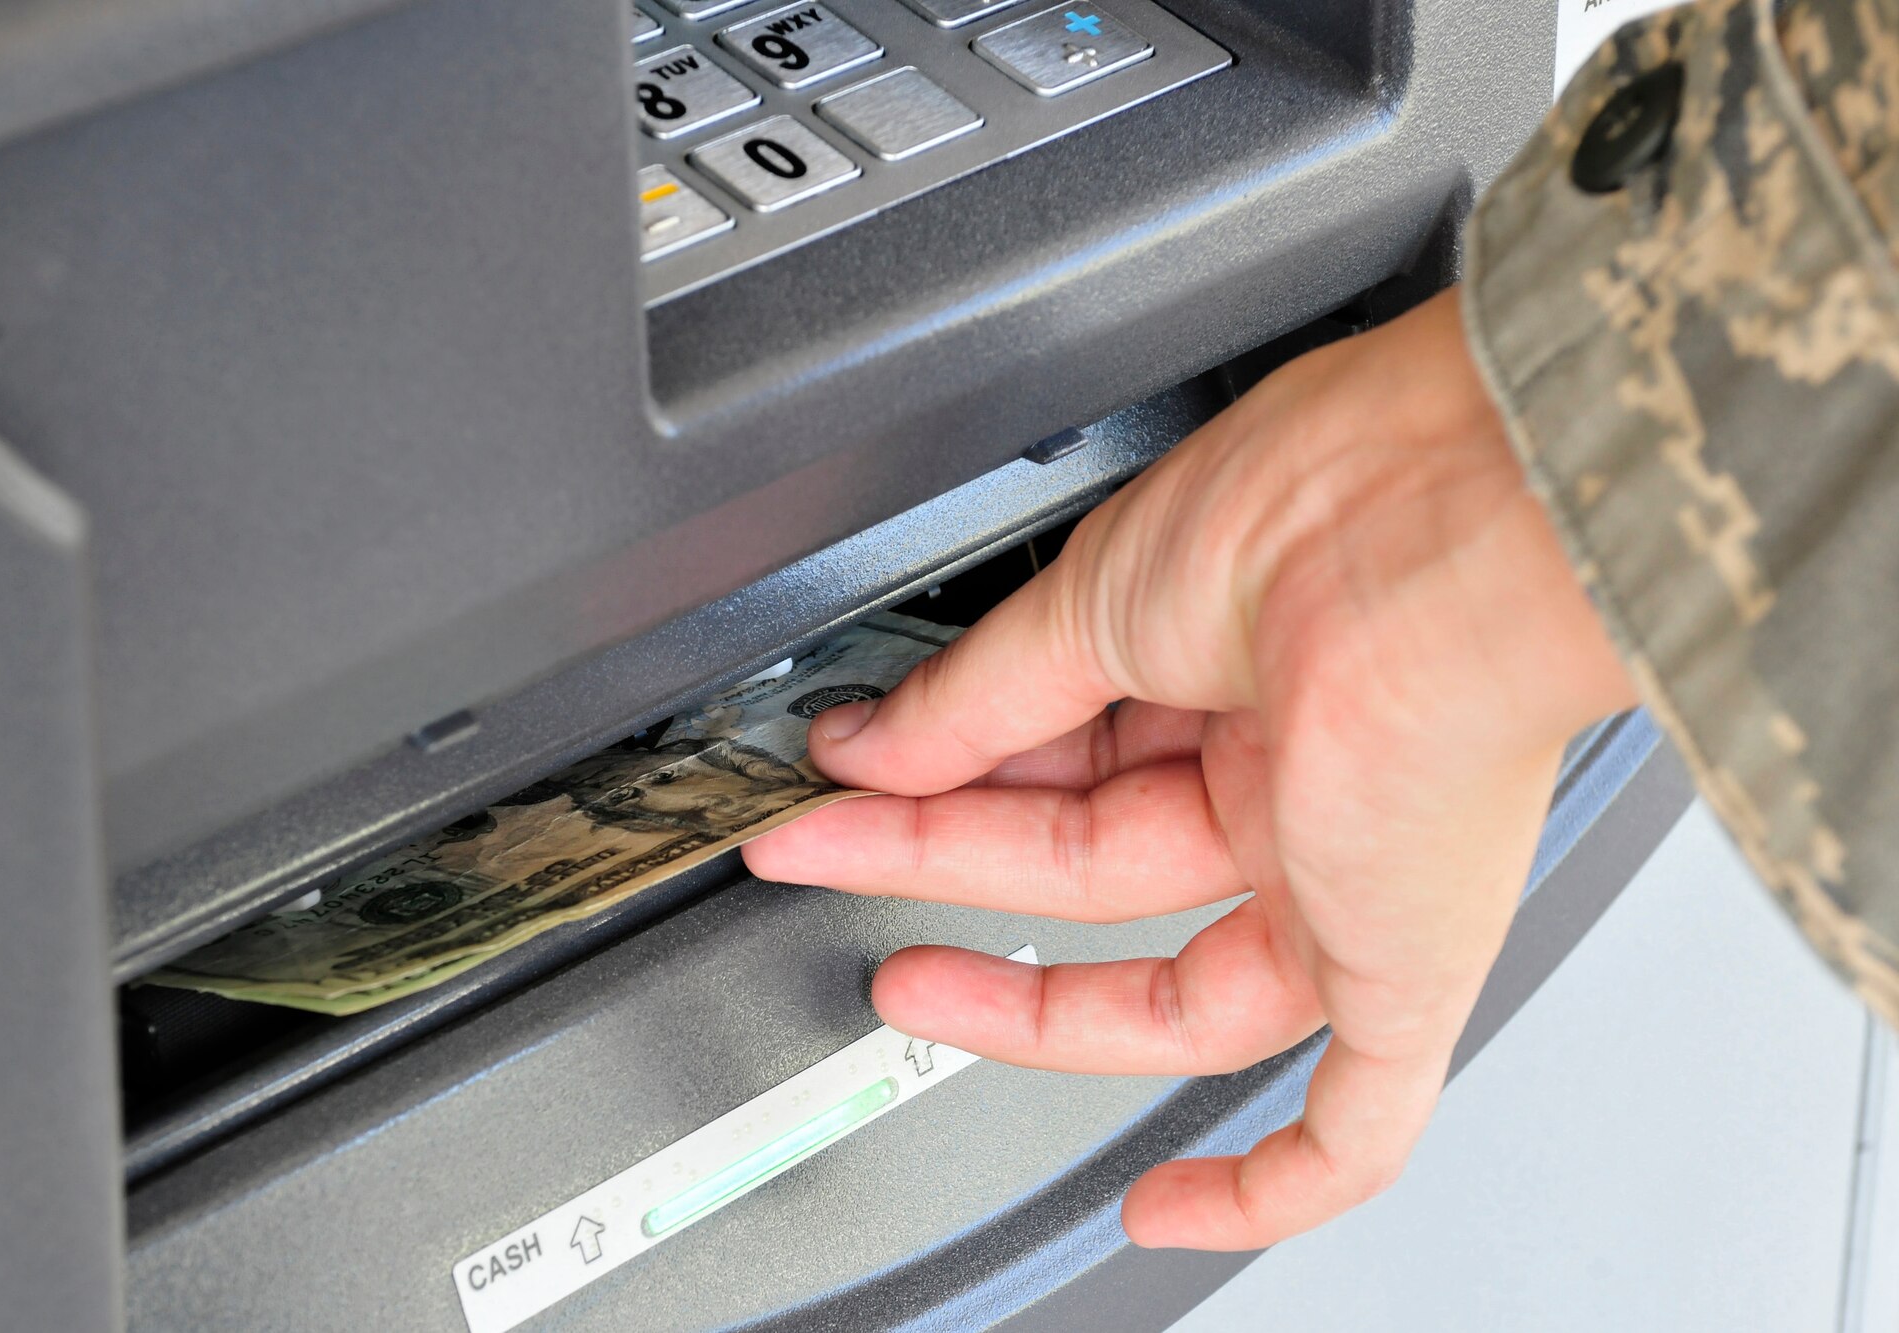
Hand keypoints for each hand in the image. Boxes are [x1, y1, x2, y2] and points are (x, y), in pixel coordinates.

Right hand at [742, 288, 1635, 1249]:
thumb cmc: (1329, 504)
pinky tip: (1170, 1210)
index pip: (1065, 762)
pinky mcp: (1409, 963)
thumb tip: (878, 745)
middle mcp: (1297, 778)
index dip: (945, 779)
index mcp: (1233, 669)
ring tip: (907, 981)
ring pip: (1183, 994)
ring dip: (1032, 1007)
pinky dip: (1268, 1187)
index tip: (854, 775)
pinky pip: (1358, 1119)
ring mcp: (1349, 878)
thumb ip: (979, 696)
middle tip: (827, 851)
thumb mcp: (1098, 595)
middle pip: (1093, 869)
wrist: (1464, 520)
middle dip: (943, 861)